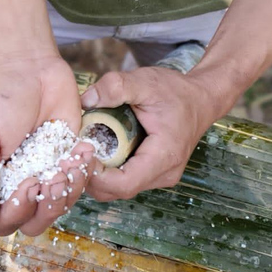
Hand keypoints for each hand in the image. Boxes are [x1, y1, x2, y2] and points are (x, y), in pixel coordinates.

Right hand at [0, 52, 94, 240]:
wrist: (31, 68)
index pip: (3, 223)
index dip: (17, 211)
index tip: (26, 180)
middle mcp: (19, 185)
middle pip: (34, 224)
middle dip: (46, 204)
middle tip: (49, 174)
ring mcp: (46, 175)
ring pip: (60, 208)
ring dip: (68, 188)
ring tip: (68, 159)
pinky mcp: (70, 161)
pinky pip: (80, 184)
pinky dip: (83, 171)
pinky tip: (81, 148)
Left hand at [80, 67, 222, 200]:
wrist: (200, 99)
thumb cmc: (175, 91)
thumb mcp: (145, 81)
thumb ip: (116, 86)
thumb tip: (86, 99)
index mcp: (164, 156)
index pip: (124, 183)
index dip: (95, 174)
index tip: (78, 151)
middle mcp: (163, 174)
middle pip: (116, 191)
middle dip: (89, 176)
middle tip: (72, 151)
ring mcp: (158, 177)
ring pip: (116, 189)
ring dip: (94, 175)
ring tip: (80, 149)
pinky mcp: (151, 174)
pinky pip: (121, 181)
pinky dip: (104, 171)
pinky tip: (93, 150)